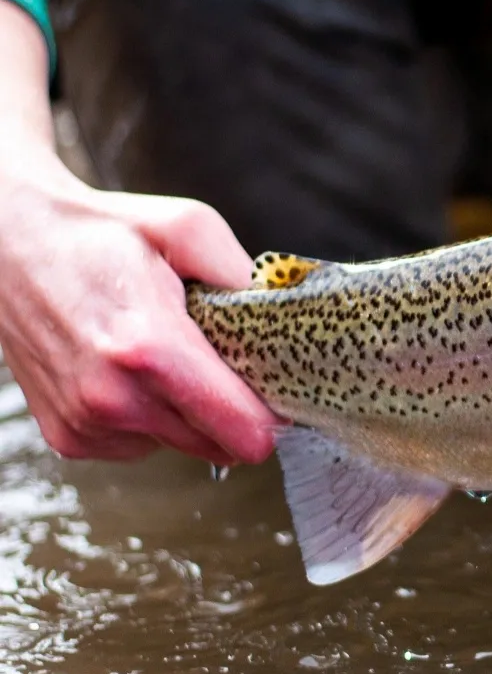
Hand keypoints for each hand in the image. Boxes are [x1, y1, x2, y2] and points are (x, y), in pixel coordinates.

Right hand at [0, 159, 281, 465]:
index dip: (272, 413)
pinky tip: (132, 372)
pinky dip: (150, 417)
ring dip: (189, 412)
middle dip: (232, 409)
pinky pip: (142, 445)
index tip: (276, 390)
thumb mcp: (187, 227)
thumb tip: (282, 316)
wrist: (9, 242)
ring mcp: (87, 423)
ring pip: (183, 446)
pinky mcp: (69, 438)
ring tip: (163, 356)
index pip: (243, 429)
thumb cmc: (97, 233)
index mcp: (149, 348)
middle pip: (220, 445)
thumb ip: (242, 274)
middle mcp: (114, 397)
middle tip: (218, 360)